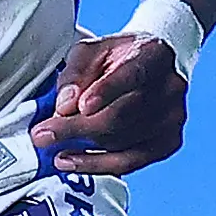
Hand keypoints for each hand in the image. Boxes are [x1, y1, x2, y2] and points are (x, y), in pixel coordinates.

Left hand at [31, 31, 186, 175]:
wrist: (149, 68)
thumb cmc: (115, 58)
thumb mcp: (90, 51)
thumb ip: (75, 73)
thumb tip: (65, 106)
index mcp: (154, 54)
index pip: (132, 74)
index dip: (107, 91)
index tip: (79, 107)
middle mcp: (171, 86)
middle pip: (122, 115)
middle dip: (77, 127)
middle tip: (42, 135)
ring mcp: (174, 117)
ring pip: (123, 140)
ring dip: (83, 147)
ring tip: (51, 147)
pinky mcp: (169, 141)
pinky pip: (131, 161)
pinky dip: (97, 164)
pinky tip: (72, 162)